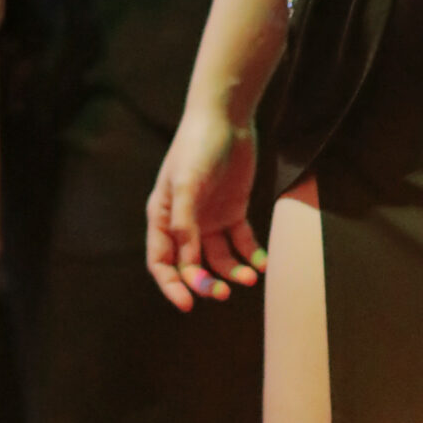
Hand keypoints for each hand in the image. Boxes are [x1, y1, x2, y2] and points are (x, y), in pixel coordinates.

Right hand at [146, 107, 265, 311]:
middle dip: (203, 283)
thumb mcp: (187, 184)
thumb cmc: (197, 147)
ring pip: (217, 258)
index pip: (161, 261)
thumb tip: (187, 262)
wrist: (226, 118)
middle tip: (221, 293)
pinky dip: (250, 256)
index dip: (171, 285)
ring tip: (247, 279)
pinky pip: (241, 242)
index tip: (188, 304)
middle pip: (190, 265)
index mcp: (164, 217)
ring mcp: (209, 218)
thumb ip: (186, 224)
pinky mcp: (233, 211)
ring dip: (230, 273)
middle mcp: (185, 222)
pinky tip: (261, 264)